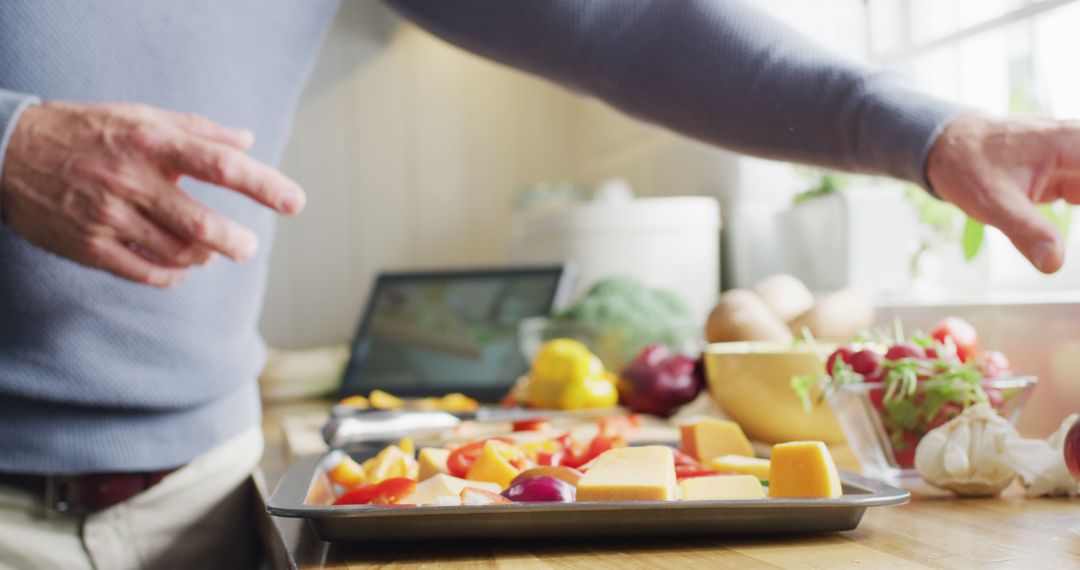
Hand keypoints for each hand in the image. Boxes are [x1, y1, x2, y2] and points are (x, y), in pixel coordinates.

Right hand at [0, 101, 304, 286]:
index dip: (263, 185)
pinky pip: (147, 273)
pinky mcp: (90, 247)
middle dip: (234, 242)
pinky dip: (172, 276)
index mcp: (150, 143)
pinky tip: (180, 267)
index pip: (220, 165)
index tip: (295, 202)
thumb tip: (248, 142)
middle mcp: (132, 180)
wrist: (5, 153)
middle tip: (245, 247)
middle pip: (202, 223)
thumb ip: (197, 131)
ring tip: (207, 250)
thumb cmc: (85, 131)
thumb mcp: (140, 116)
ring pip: (178, 253)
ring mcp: (110, 217)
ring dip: (202, 256)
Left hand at [927, 115, 1079, 273]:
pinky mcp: (1071, 173)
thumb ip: (1026, 231)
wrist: (948, 146)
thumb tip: (1054, 263)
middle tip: (1073, 208)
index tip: (1079, 204)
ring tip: (1056, 209)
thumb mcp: (992, 203)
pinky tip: (1061, 234)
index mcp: (1072, 144)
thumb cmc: (968, 167)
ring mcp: (1078, 158)